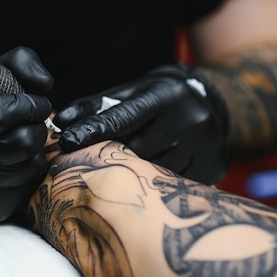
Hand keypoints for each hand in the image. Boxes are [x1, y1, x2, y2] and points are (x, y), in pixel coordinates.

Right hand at [0, 47, 52, 223]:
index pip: (2, 111)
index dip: (28, 104)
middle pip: (26, 140)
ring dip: (35, 150)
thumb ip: (19, 63)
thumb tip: (46, 84)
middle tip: (27, 124)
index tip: (31, 103)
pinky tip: (13, 165)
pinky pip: (32, 185)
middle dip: (36, 127)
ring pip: (33, 163)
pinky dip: (30, 170)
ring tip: (16, 143)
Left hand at [54, 63, 229, 184]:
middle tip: (89, 166)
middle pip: (135, 150)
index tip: (66, 142)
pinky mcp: (217, 164)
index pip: (120, 118)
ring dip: (134, 175)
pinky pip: (176, 184)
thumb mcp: (130, 91)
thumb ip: (95, 106)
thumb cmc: (159, 97)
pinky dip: (159, 185)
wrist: (212, 98)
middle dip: (110, 158)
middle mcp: (188, 118)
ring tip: (123, 174)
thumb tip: (59, 120)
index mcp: (163, 96)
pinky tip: (152, 180)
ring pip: (154, 172)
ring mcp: (206, 143)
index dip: (91, 132)